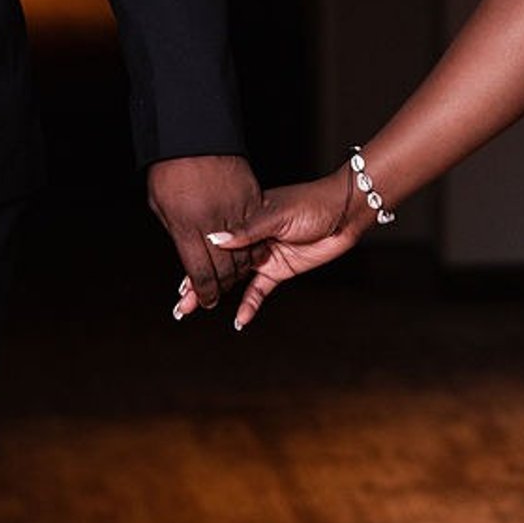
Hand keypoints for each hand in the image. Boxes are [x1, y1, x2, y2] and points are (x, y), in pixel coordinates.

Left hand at [149, 153, 260, 316]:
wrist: (193, 133)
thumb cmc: (171, 168)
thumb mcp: (161, 203)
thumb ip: (176, 232)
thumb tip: (183, 254)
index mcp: (188, 227)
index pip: (199, 272)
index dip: (203, 291)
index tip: (204, 300)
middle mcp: (213, 221)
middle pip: (223, 267)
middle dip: (220, 286)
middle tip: (215, 296)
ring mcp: (235, 209)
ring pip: (243, 250)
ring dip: (239, 269)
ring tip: (231, 278)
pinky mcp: (252, 196)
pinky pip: (255, 229)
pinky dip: (253, 243)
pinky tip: (249, 253)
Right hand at [188, 168, 370, 329]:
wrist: (344, 213)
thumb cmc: (311, 203)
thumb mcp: (277, 214)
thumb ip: (246, 230)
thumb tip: (215, 239)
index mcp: (244, 219)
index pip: (214, 242)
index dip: (196, 260)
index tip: (179, 277)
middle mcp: (250, 238)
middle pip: (218, 263)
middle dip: (198, 282)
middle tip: (181, 304)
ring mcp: (263, 255)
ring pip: (233, 279)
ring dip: (217, 294)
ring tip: (195, 310)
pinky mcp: (279, 270)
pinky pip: (259, 290)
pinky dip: (249, 304)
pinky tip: (239, 319)